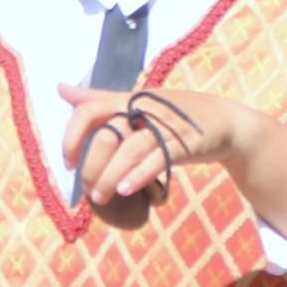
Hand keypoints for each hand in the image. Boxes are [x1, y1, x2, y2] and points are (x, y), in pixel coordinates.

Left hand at [54, 82, 249, 229]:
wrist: (226, 121)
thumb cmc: (174, 114)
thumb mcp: (136, 101)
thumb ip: (98, 99)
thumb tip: (60, 88)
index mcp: (128, 98)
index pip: (89, 110)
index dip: (72, 137)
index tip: (68, 163)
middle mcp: (144, 108)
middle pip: (107, 135)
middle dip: (92, 166)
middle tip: (88, 190)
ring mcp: (165, 124)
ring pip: (130, 150)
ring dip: (111, 176)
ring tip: (100, 198)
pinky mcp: (184, 142)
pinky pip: (158, 159)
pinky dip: (139, 175)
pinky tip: (125, 190)